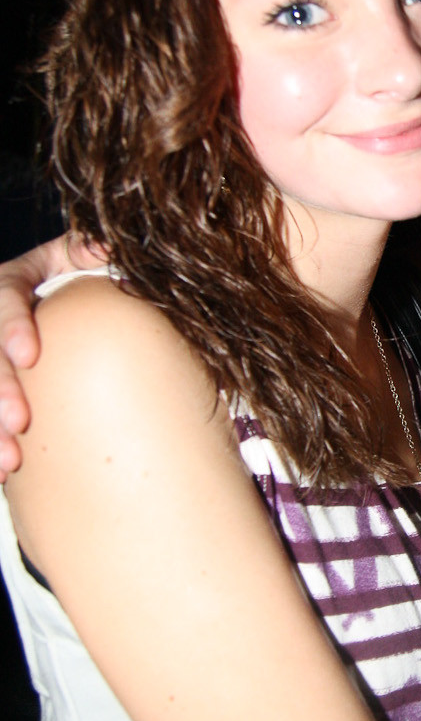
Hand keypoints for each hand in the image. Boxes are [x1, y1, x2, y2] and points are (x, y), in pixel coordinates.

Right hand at [0, 235, 103, 478]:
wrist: (55, 310)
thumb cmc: (69, 281)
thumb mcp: (71, 257)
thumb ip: (87, 251)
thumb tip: (110, 244)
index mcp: (8, 285)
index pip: (4, 299)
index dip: (12, 327)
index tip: (29, 355)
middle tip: (20, 423)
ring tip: (7, 463)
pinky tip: (2, 475)